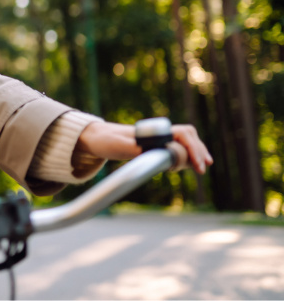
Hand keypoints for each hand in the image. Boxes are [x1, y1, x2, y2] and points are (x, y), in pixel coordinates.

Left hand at [76, 121, 213, 173]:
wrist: (97, 137)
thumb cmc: (107, 141)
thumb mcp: (118, 146)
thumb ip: (134, 149)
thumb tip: (151, 153)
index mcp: (152, 131)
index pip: (183, 134)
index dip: (193, 149)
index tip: (197, 165)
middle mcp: (158, 132)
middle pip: (188, 135)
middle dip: (198, 151)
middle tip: (203, 169)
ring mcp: (158, 138)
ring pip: (185, 140)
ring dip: (196, 151)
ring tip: (201, 167)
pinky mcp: (155, 145)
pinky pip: (177, 146)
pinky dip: (187, 154)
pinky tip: (190, 165)